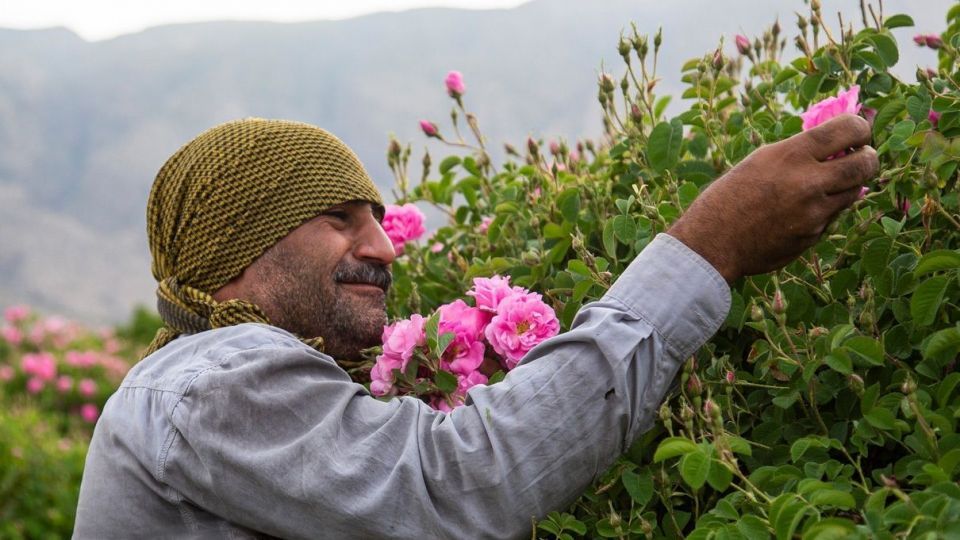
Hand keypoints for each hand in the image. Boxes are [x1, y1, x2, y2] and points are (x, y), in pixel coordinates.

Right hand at [667, 114, 878, 282]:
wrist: (712, 242)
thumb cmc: (729, 196)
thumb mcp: (761, 160)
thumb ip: (798, 152)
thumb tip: (835, 143)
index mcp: (791, 155)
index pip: (849, 129)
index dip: (860, 128)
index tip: (857, 132)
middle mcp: (809, 182)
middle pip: (866, 163)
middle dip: (868, 157)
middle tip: (860, 156)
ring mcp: (814, 213)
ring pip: (854, 192)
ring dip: (847, 184)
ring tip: (826, 183)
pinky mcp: (813, 236)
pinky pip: (832, 216)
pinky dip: (824, 210)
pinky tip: (799, 211)